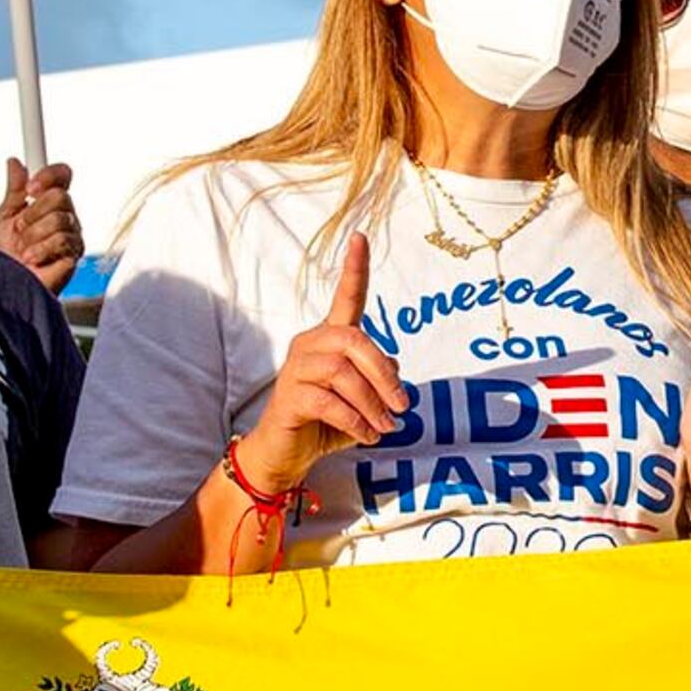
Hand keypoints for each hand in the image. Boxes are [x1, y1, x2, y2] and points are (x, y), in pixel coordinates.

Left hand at [0, 159, 83, 293]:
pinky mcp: (74, 256)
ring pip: (60, 218)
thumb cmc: (5, 256)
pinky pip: (61, 240)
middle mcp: (66, 217)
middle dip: (32, 213)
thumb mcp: (4, 217)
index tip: (30, 187)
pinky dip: (40, 250)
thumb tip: (14, 163)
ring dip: (32, 235)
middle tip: (20, 228)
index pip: (63, 175)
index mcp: (50, 203)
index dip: (48, 175)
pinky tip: (32, 259)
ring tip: (24, 249)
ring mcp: (72, 236)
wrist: (5, 285)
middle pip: (61, 195)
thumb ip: (14, 190)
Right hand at [235, 233, 406, 488]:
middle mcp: (310, 344)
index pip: (345, 298)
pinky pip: (329, 402)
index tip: (360, 237)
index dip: (353, 269)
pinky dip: (355, 420)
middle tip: (403, 406)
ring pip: (342, 373)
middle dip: (384, 374)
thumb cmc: (327, 422)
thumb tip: (394, 367)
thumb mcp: (362, 399)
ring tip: (385, 427)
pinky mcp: (288, 396)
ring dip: (372, 404)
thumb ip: (378, 378)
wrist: (287, 453)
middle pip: (354, 341)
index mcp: (330, 338)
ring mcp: (295, 369)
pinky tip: (366, 435)